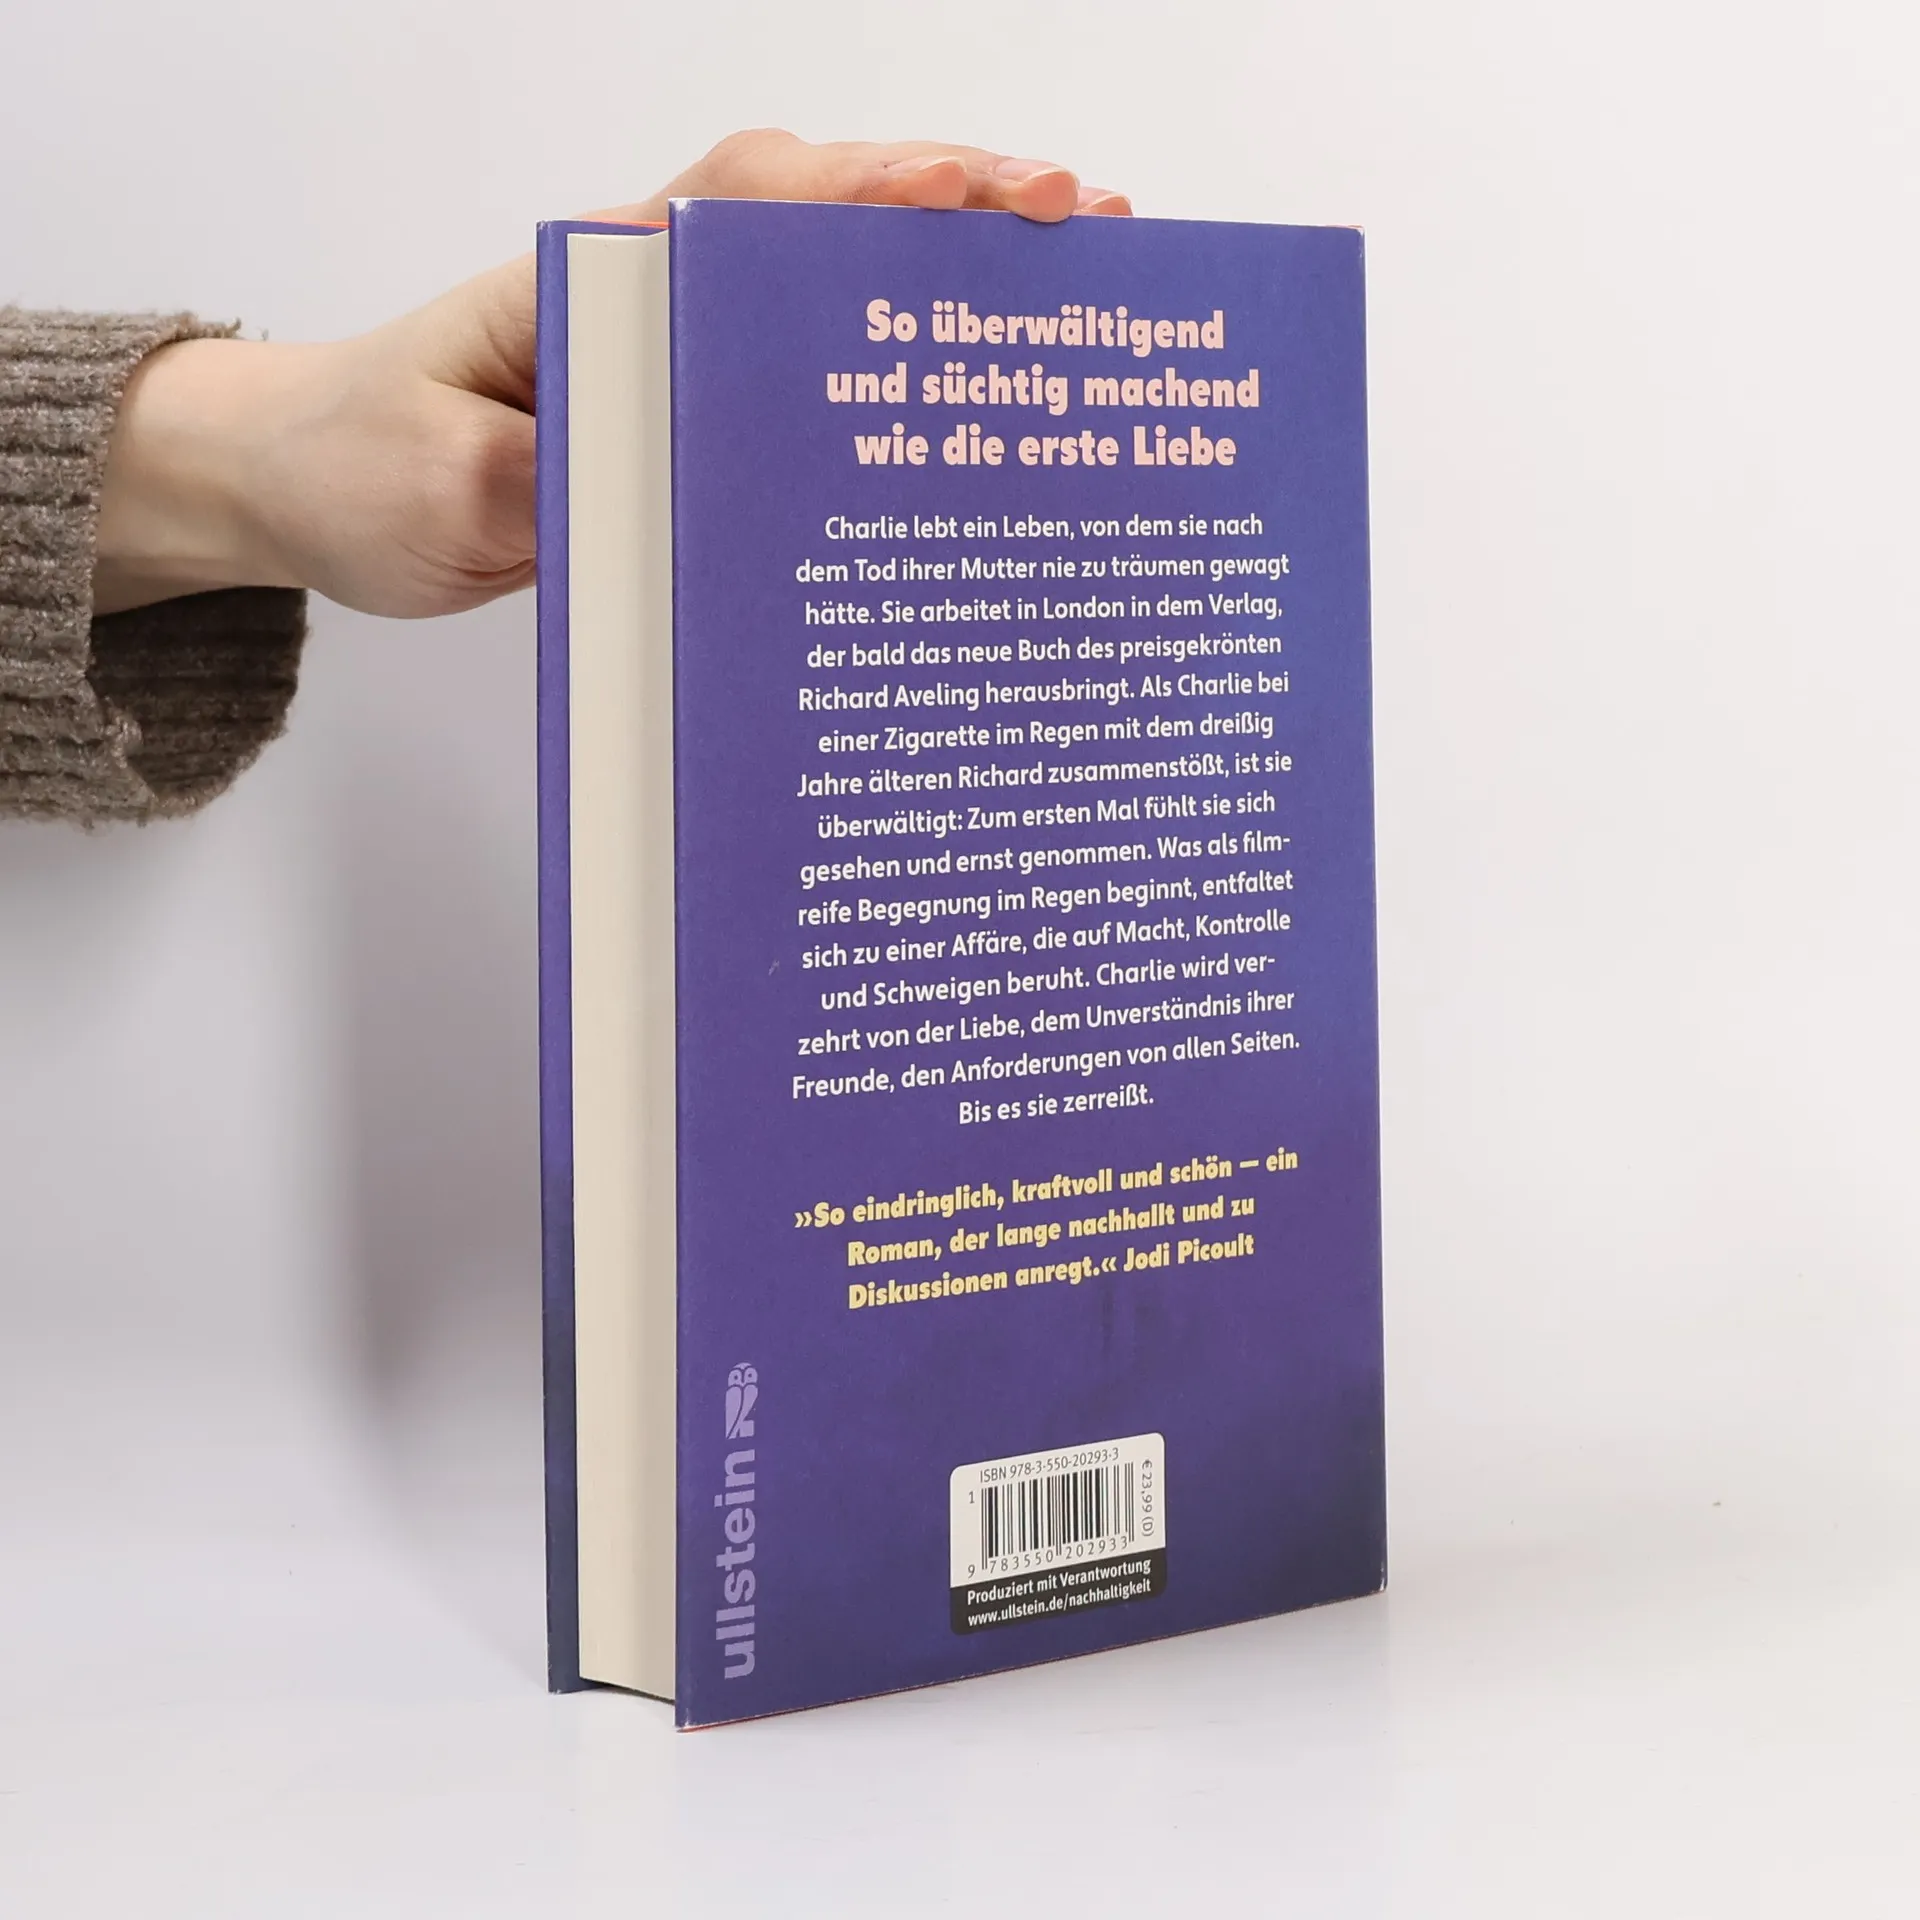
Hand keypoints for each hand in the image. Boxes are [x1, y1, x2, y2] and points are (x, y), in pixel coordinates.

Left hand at [93, 131, 1131, 618]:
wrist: (309, 488)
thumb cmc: (357, 461)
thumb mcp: (435, 484)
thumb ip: (547, 476)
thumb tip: (675, 484)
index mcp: (598, 276)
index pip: (756, 202)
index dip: (878, 190)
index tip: (989, 193)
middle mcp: (655, 294)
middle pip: (827, 223)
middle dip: (962, 218)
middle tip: (1095, 236)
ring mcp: (679, 355)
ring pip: (830, 295)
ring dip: (947, 289)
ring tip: (1074, 303)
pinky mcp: (687, 417)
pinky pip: (800, 384)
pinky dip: (888, 380)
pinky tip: (965, 410)